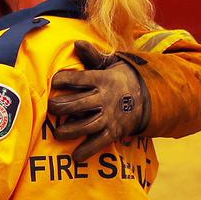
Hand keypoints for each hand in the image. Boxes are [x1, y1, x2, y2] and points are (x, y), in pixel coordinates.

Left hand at [48, 41, 149, 161]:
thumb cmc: (120, 79)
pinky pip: (99, 143)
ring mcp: (108, 117)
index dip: (63, 79)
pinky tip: (75, 156)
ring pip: (86, 125)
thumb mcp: (109, 64)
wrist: (149, 97)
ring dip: (69, 130)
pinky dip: (87, 151)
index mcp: (102, 79)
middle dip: (60, 106)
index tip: (54, 82)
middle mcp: (104, 98)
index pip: (79, 78)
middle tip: (51, 108)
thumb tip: (77, 43)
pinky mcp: (113, 132)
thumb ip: (92, 56)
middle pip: (78, 104)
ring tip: (58, 132)